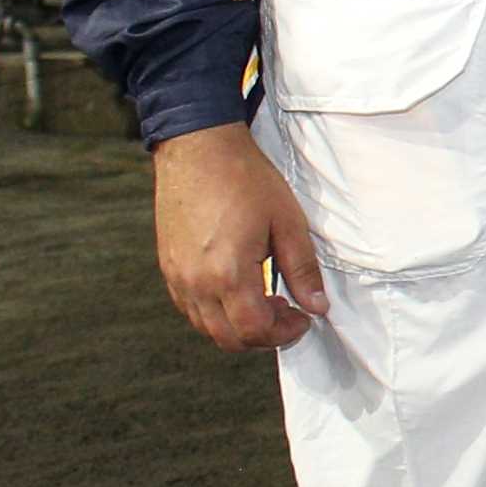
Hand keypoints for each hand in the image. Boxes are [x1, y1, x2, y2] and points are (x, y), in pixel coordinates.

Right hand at [152, 122, 325, 352]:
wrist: (198, 148)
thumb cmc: (244, 179)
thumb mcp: (287, 222)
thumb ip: (302, 269)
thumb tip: (317, 306)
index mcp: (227, 273)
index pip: (255, 330)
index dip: (284, 333)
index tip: (303, 318)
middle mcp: (195, 282)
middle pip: (228, 338)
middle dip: (263, 336)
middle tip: (287, 312)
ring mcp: (176, 276)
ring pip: (206, 327)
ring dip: (237, 327)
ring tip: (265, 300)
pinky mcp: (168, 267)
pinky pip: (189, 308)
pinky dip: (215, 313)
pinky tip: (237, 290)